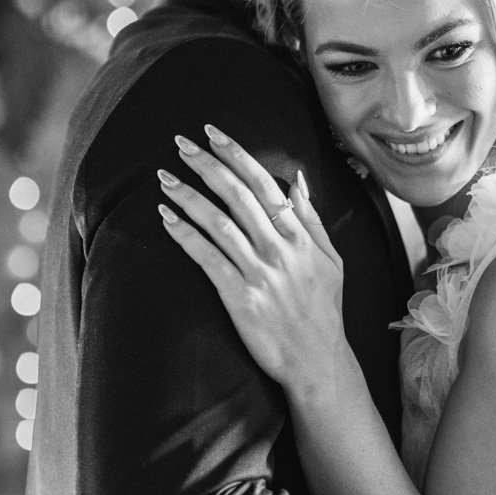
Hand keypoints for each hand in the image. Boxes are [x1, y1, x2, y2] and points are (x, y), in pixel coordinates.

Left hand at [157, 127, 346, 399]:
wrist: (317, 360)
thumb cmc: (323, 310)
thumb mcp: (331, 259)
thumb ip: (311, 218)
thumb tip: (296, 179)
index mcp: (300, 235)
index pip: (264, 183)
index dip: (236, 154)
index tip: (212, 133)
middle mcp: (279, 248)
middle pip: (237, 195)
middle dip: (206, 164)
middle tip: (180, 143)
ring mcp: (259, 272)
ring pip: (217, 222)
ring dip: (188, 196)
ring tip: (164, 177)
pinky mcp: (239, 296)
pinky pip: (207, 258)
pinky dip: (185, 235)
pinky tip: (167, 219)